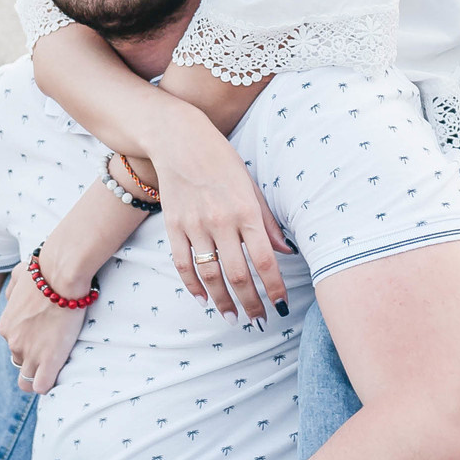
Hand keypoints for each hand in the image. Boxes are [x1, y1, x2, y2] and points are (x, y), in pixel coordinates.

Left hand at [0, 271, 88, 395]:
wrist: (61, 274)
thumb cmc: (44, 270)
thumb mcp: (18, 276)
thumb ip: (12, 290)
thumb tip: (12, 298)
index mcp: (6, 326)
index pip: (14, 344)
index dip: (30, 343)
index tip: (44, 337)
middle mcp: (14, 342)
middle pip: (20, 361)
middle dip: (34, 358)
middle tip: (53, 347)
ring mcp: (30, 353)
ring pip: (26, 380)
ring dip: (39, 375)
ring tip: (56, 366)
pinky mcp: (48, 361)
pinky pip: (41, 386)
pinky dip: (47, 384)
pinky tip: (57, 374)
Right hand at [148, 109, 291, 322]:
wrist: (179, 140)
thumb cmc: (222, 161)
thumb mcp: (251, 186)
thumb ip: (267, 222)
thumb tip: (285, 252)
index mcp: (246, 211)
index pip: (265, 259)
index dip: (274, 287)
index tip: (280, 306)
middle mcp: (221, 221)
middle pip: (238, 274)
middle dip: (251, 302)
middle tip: (258, 319)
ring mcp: (195, 225)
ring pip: (210, 275)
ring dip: (223, 301)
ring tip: (232, 317)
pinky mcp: (174, 226)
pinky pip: (184, 264)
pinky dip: (193, 285)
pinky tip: (204, 298)